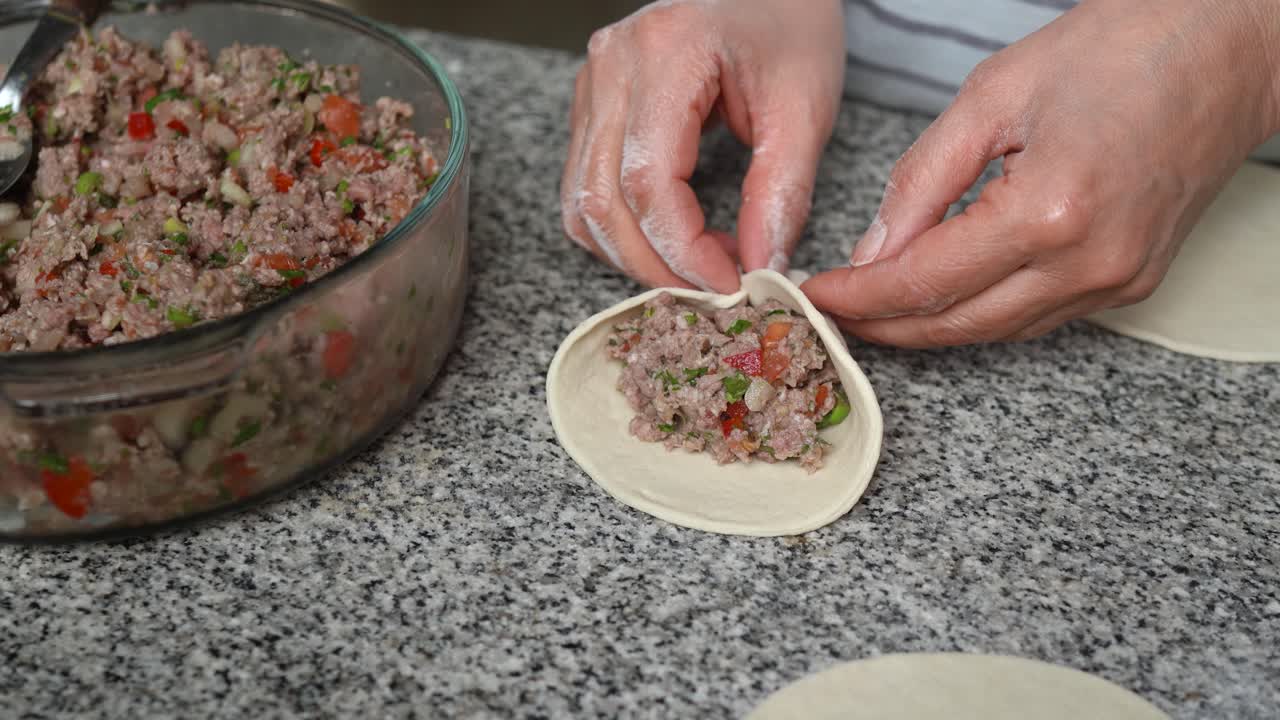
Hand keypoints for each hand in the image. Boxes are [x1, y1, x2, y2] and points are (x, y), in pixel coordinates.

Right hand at [560, 0, 845, 292]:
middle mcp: (611, 65)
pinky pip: (582, 186)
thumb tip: (763, 269)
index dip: (684, 249)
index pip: (649, 180)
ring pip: (581, 202)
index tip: (730, 283)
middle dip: (655, 264)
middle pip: (602, 199)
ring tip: (695, 267)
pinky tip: (669, 239)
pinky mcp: (590, 103)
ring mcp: (591, 83)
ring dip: (632, 254)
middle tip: (713, 289)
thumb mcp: (804, 107)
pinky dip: (619, 228)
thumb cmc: (789, 26)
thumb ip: (781, 192)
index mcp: (665, 53)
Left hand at [803, 0, 1279, 347]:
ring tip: (876, 307)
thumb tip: (872, 251)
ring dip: (930, 326)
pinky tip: (945, 295)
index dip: (859, 298)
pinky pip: (1037, 318)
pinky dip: (982, 313)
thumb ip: (923, 181)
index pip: (925, 282)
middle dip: (884, 325)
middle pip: (958, 324)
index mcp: (1051, 212)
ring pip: (997, 332)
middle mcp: (1089, 264)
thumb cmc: (1123, 48)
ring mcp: (1118, 281)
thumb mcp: (994, 95)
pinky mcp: (1134, 282)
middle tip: (833, 311)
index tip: (814, 295)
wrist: (1230, 46)